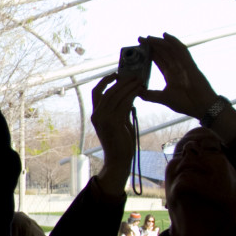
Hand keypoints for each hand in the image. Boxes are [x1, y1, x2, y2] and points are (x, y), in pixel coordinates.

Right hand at [90, 72, 140, 200]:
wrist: (118, 160)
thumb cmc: (120, 143)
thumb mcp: (118, 123)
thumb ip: (120, 111)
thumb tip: (129, 98)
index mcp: (96, 115)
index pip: (96, 92)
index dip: (104, 81)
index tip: (115, 74)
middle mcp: (97, 115)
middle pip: (108, 91)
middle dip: (121, 81)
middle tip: (134, 76)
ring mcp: (104, 118)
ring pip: (116, 95)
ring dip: (129, 86)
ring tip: (139, 81)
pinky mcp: (114, 122)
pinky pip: (124, 103)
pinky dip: (132, 95)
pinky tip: (139, 91)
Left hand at [137, 34, 216, 118]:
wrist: (201, 106)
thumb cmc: (186, 103)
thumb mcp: (163, 98)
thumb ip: (150, 95)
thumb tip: (137, 92)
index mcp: (170, 74)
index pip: (158, 59)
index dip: (149, 52)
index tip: (139, 47)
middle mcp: (175, 67)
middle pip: (162, 52)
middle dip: (151, 44)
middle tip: (140, 38)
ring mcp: (182, 64)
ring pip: (170, 49)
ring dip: (159, 42)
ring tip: (148, 37)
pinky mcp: (189, 64)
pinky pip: (181, 50)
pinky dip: (174, 42)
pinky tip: (166, 35)